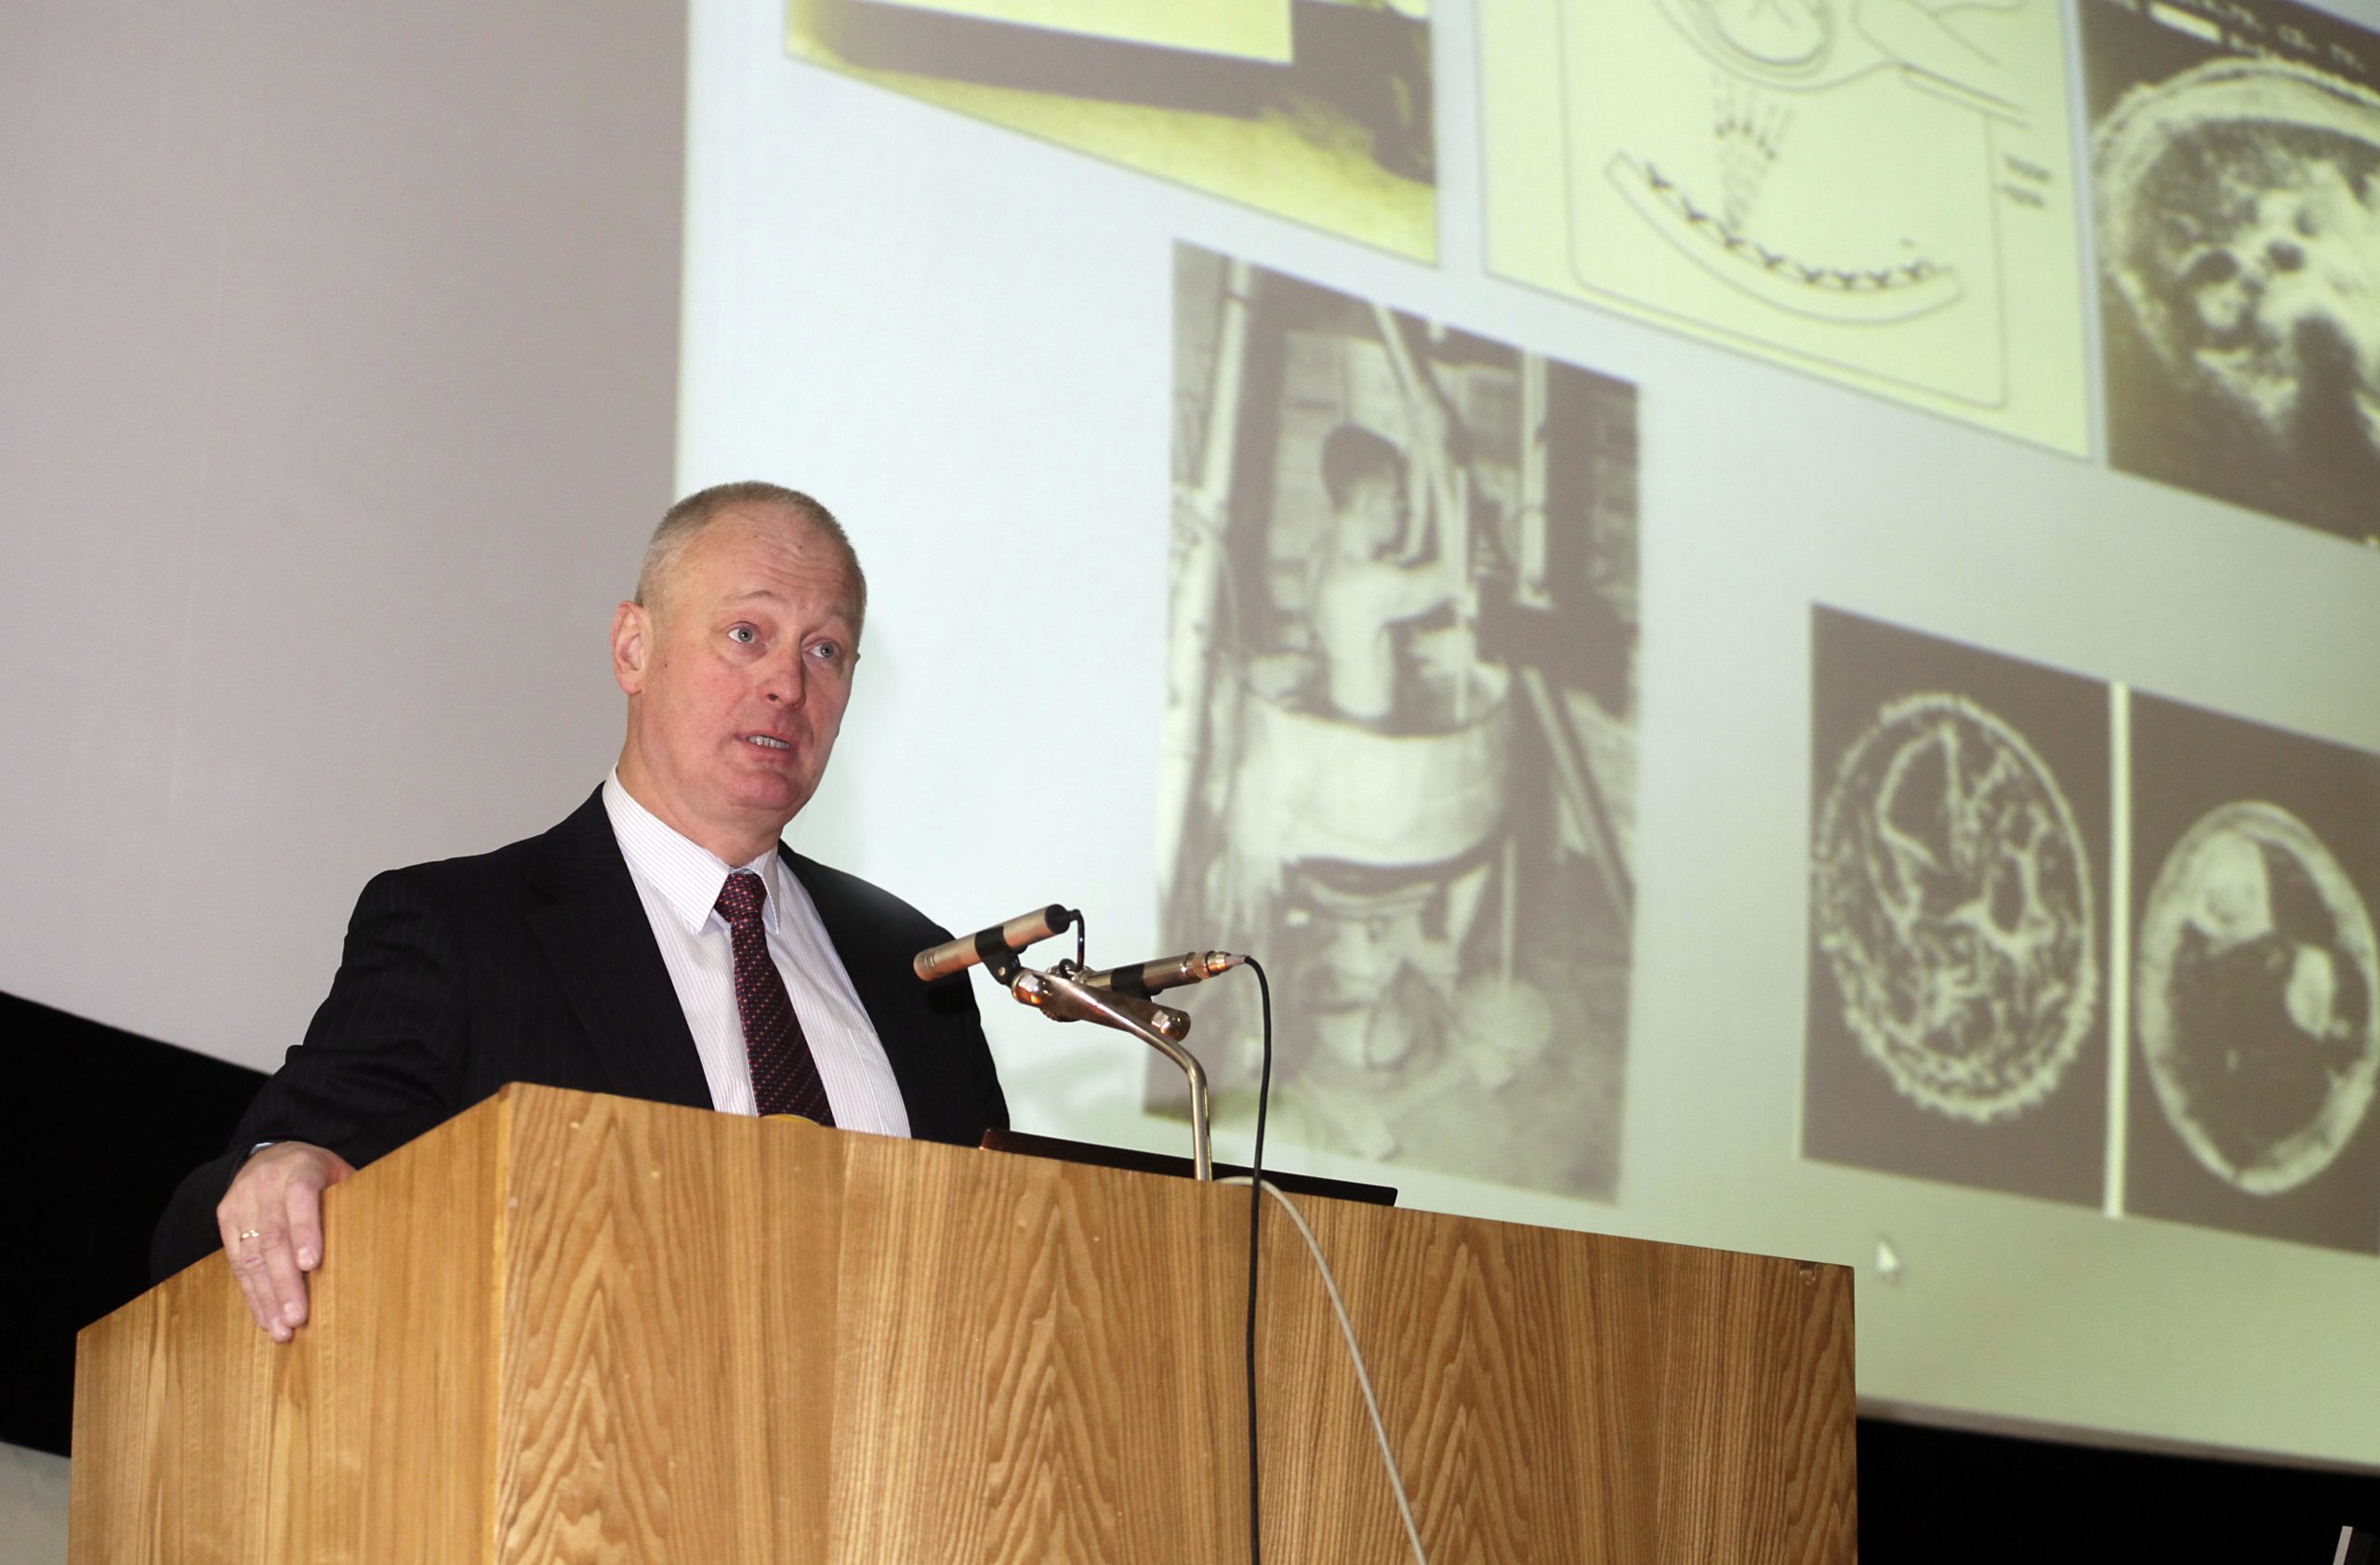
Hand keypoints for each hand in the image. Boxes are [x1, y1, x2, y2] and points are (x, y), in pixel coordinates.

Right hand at [216, 1141, 355, 1341]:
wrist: (268, 1154)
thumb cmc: (317, 1172)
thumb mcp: (338, 1172)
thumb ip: (353, 1199)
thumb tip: (385, 1237)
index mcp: (300, 1168)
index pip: (302, 1198)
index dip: (306, 1231)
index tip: (312, 1265)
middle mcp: (265, 1185)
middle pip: (273, 1237)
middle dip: (286, 1281)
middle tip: (298, 1317)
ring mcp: (241, 1203)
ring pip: (251, 1256)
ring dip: (267, 1297)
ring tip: (282, 1329)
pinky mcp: (226, 1220)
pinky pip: (238, 1263)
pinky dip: (253, 1294)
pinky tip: (266, 1317)